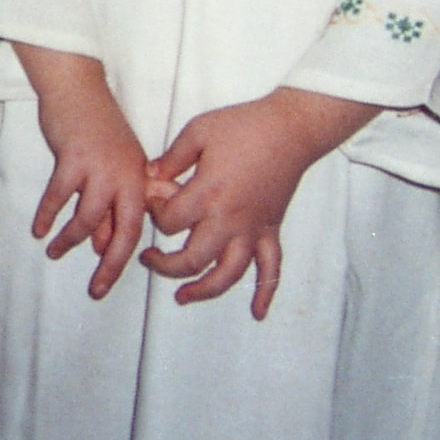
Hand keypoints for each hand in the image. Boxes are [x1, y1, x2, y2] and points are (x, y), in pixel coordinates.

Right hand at [13, 44, 165, 298]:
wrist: (77, 86)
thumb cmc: (96, 126)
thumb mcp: (114, 164)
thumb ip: (112, 203)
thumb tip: (103, 245)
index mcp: (140, 176)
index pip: (137, 225)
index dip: (124, 255)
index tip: (108, 277)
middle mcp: (127, 174)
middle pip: (124, 230)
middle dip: (111, 266)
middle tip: (97, 291)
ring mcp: (101, 167)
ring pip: (88, 219)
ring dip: (70, 240)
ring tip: (55, 252)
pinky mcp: (74, 159)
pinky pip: (59, 198)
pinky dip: (48, 216)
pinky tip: (39, 229)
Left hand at [143, 88, 376, 319]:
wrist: (289, 129)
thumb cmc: (243, 126)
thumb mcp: (197, 132)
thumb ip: (171, 158)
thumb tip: (150, 177)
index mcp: (207, 194)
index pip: (169, 222)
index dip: (154, 213)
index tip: (154, 200)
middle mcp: (228, 220)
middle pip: (191, 260)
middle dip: (165, 266)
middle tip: (150, 260)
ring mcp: (252, 230)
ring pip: (226, 275)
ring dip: (203, 291)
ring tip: (182, 297)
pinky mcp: (271, 231)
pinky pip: (271, 269)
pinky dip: (265, 293)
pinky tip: (257, 313)